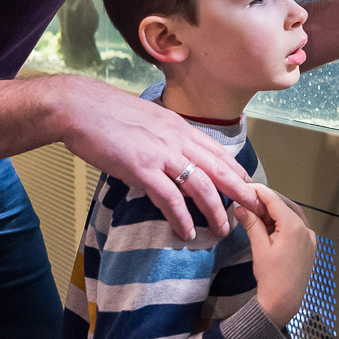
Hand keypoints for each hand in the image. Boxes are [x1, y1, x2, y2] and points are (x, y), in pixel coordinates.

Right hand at [47, 76, 255, 240]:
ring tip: (223, 230)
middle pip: (220, 169)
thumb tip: (175, 156)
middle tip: (257, 211)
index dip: (237, 171)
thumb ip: (166, 137)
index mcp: (180, 127)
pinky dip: (181, 217)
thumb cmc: (108, 114)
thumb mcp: (149, 120)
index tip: (251, 187)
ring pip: (201, 186)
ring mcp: (162, 154)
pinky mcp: (142, 168)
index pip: (219, 152)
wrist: (80, 107)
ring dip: (215, 211)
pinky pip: (169, 198)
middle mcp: (178, 140)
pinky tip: (187, 231)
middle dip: (242, 192)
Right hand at [235, 185, 317, 327]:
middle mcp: (306, 229)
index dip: (259, 192)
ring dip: (274, 213)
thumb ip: (251, 224)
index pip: (274, 201)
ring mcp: (310, 238)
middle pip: (284, 207)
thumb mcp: (259, 247)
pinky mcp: (309, 247)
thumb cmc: (272, 277)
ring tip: (256, 214)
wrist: (284, 302)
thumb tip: (240, 208)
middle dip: (266, 203)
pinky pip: (296, 228)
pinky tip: (269, 227)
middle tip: (248, 201)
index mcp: (294, 226)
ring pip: (291, 216)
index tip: (246, 187)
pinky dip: (283, 224)